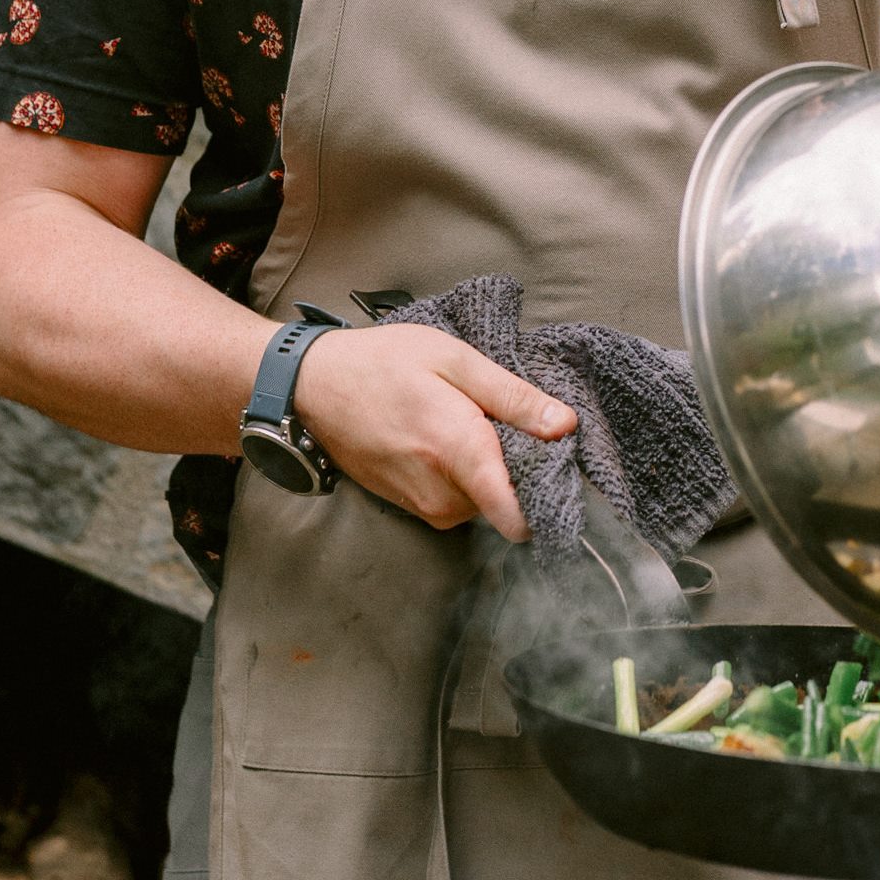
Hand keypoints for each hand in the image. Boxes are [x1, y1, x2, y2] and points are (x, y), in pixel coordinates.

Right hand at [291, 323, 576, 538]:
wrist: (314, 386)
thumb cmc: (385, 363)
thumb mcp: (455, 361)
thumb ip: (513, 398)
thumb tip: (566, 426)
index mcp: (460, 454)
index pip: (518, 518)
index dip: (549, 496)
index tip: (556, 464)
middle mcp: (443, 497)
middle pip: (510, 501)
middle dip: (516, 465)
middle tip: (496, 419)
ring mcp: (424, 508)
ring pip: (484, 501)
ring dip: (488, 468)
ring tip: (464, 421)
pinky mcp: (411, 509)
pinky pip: (458, 501)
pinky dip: (464, 475)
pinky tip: (443, 435)